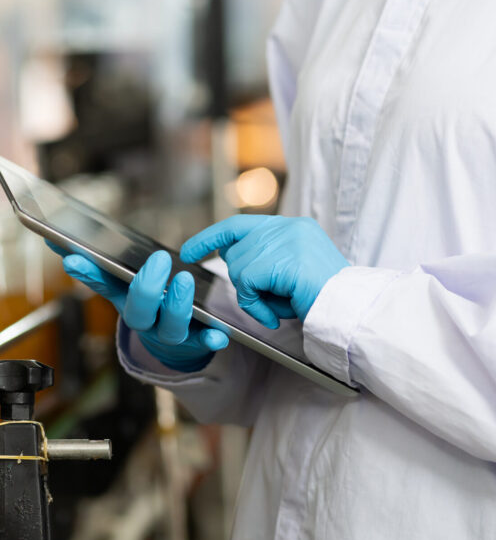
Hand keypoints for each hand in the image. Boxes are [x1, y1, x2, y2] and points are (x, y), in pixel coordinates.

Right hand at [54, 247, 228, 371]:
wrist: (171, 343)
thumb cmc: (148, 303)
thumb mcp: (123, 284)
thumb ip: (97, 265)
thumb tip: (56, 241)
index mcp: (124, 300)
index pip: (102, 284)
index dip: (88, 273)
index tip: (73, 259)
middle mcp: (143, 320)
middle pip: (138, 310)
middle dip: (147, 287)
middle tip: (158, 260)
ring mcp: (168, 333)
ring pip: (170, 327)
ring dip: (177, 306)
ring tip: (185, 281)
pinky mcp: (195, 341)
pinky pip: (203, 343)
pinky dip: (210, 340)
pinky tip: (218, 334)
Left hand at [180, 215, 348, 329]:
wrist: (351, 311)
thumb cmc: (323, 300)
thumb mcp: (291, 273)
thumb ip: (264, 261)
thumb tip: (228, 258)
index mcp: (292, 226)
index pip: (238, 225)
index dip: (210, 238)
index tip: (189, 251)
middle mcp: (288, 227)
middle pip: (236, 253)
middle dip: (244, 282)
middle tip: (271, 300)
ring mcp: (285, 241)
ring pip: (239, 269)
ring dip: (253, 296)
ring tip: (280, 305)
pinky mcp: (280, 260)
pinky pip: (245, 284)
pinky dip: (255, 305)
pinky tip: (274, 314)